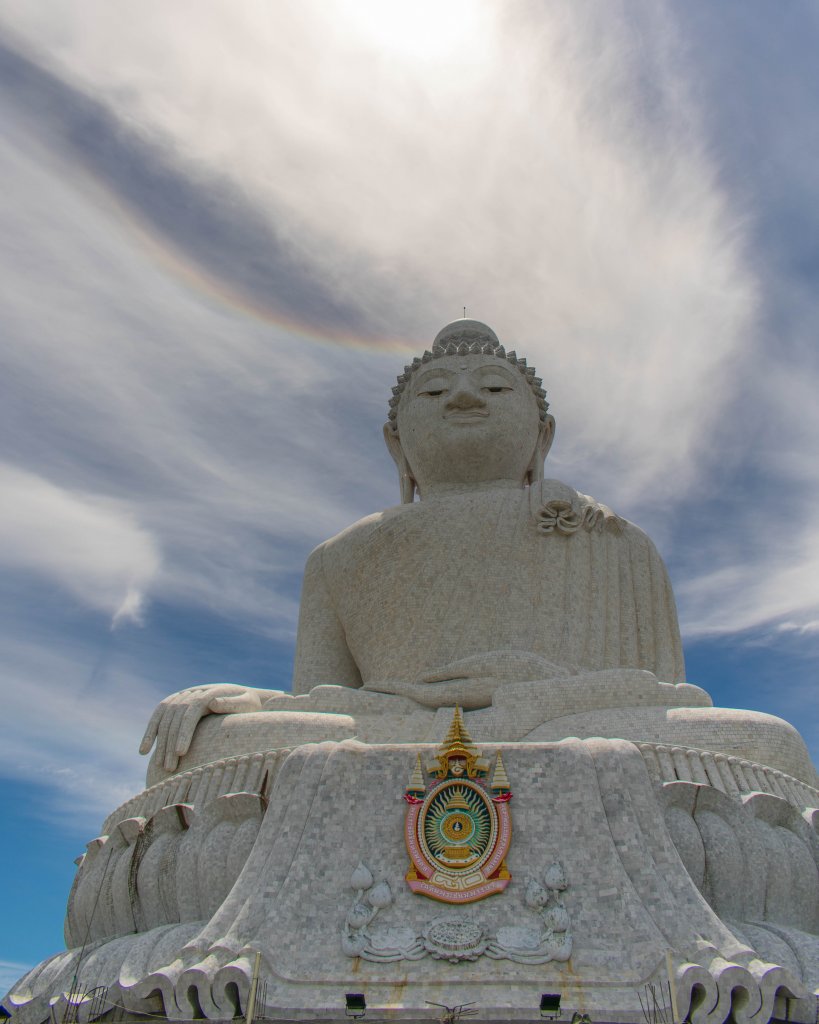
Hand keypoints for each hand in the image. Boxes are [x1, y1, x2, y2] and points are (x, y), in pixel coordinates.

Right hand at [139, 684, 264, 772]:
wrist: (244, 696)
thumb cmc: (249, 705)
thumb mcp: (247, 703)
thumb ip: (232, 704)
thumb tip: (212, 702)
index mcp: (209, 692)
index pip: (191, 711)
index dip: (184, 732)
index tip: (182, 753)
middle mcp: (192, 692)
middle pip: (175, 718)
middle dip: (171, 743)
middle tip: (170, 768)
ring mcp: (183, 696)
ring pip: (164, 719)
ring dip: (160, 742)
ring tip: (161, 766)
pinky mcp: (176, 704)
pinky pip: (159, 717)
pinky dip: (150, 732)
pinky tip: (144, 750)